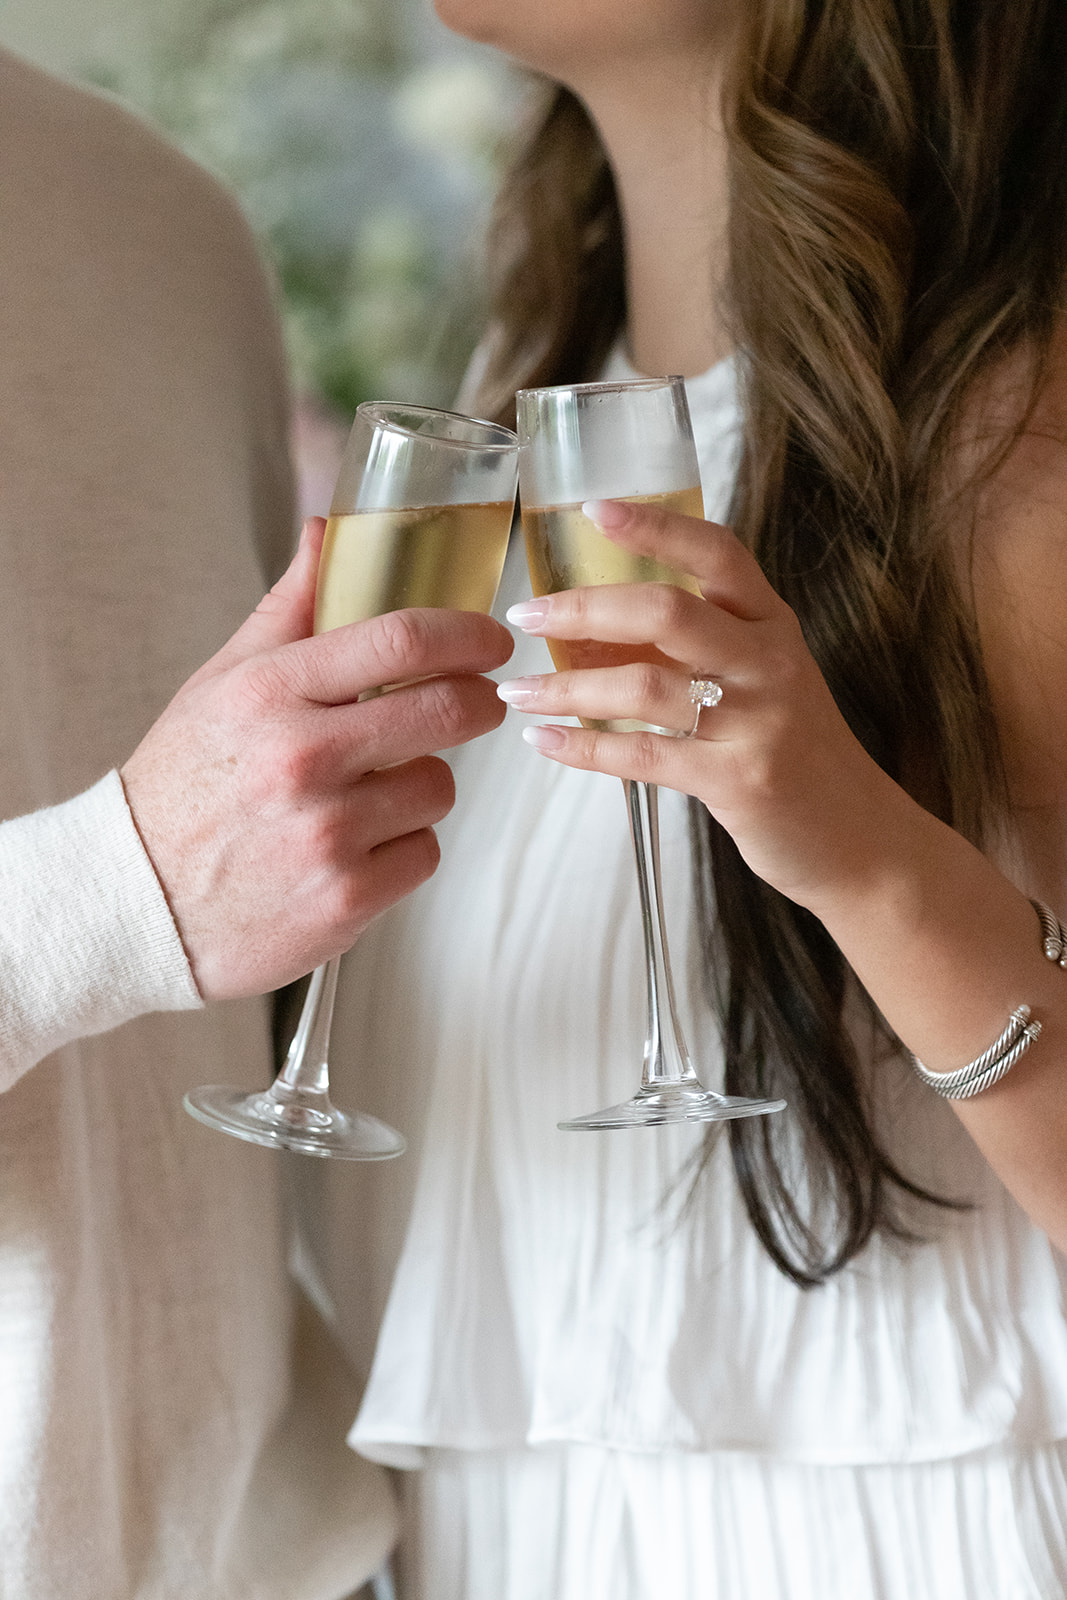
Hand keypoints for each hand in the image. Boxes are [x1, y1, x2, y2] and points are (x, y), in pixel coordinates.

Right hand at [122, 517, 511, 999]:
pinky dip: (403, 849)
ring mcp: (327, 833)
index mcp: (269, 693)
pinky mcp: (347, 899)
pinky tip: (357, 847)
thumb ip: (288, 611)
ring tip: (372, 792)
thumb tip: (328, 533)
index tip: (492, 638)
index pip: (400, 639)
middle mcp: (300, 759)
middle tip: (478, 701)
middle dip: (478, 701)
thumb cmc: (184, 785)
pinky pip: (424, 853)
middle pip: (445, 709)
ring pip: (440, 787)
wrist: (136, 903)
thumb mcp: (220, 685)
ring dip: (423, 784)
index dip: (467, 633)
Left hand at [498, 497, 916, 914]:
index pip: (717, 553)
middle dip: (584, 609)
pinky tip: (546, 742)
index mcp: (773, 624)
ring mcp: (758, 722)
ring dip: (567, 687)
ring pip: (644, 687)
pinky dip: (585, 748)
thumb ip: (705, 647)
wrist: (859, 839)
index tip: (593, 508)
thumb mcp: (766, 680)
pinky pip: (644, 756)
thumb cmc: (796, 753)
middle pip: (667, 613)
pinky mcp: (740, 781)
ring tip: (518, 692)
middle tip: (525, 616)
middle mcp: (770, 662)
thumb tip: (599, 623)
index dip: (656, 525)